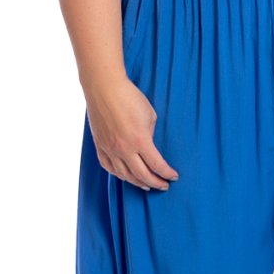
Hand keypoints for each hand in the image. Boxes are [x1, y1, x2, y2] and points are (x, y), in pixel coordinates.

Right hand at [84, 77, 179, 191]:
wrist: (104, 88)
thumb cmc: (129, 97)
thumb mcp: (150, 115)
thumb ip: (150, 134)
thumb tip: (148, 146)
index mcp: (140, 140)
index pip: (156, 165)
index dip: (167, 173)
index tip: (173, 176)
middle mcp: (124, 149)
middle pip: (142, 175)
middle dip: (155, 183)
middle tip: (164, 186)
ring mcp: (109, 149)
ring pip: (124, 175)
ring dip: (137, 182)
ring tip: (147, 185)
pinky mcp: (99, 146)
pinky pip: (109, 167)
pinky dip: (119, 175)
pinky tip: (126, 176)